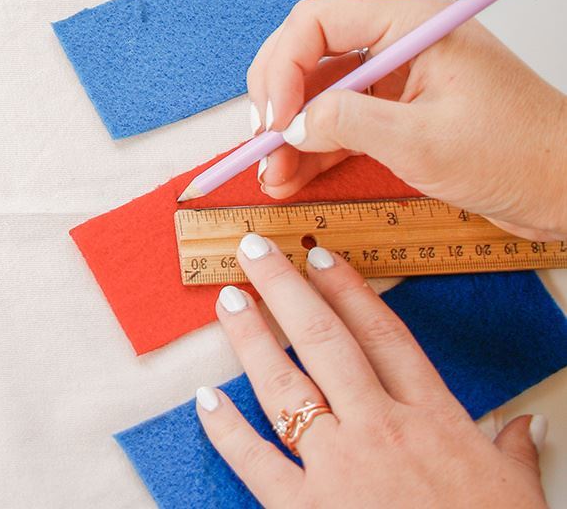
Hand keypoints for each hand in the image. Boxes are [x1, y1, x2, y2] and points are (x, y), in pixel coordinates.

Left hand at [196, 236, 546, 506]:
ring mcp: (339, 466)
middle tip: (251, 249)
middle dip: (284, 289)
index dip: (348, 291)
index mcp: (434, 419)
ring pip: (284, 386)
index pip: (384, 337)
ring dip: (251, 339)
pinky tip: (205, 400)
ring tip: (227, 301)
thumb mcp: (519, 494)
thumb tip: (527, 425)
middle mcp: (380, 429)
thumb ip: (512, 451)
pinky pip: (255, 460)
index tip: (319, 256)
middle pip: (325, 342)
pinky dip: (226, 430)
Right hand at [245, 0, 566, 239]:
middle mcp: (399, 43)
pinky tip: (292, 176)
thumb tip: (292, 125)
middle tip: (263, 144)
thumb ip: (348, 124)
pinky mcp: (401, 114)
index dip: (283, 67)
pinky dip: (315, 148)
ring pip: (319, 94)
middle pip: (309, 54)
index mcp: (410, 25)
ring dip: (291, 133)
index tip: (275, 117)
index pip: (317, 22)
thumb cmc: (522, 156)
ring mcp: (399, 79)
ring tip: (271, 174)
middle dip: (278, 101)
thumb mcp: (424, 142)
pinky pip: (342, 122)